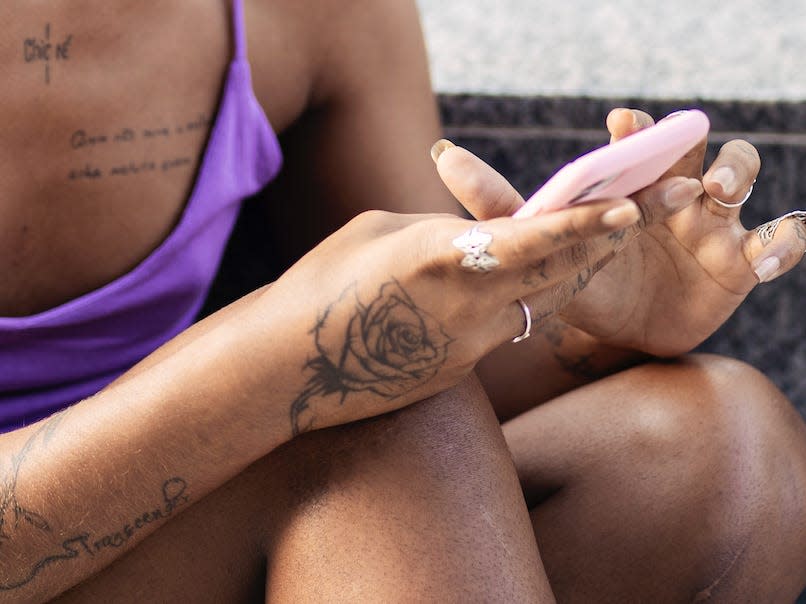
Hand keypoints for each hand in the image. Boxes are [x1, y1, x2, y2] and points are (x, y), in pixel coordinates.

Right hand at [273, 198, 645, 433]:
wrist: (290, 365)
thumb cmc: (320, 282)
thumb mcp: (380, 231)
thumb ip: (438, 229)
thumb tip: (471, 236)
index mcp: (440, 256)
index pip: (530, 239)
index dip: (583, 224)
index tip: (627, 207)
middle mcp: (466, 304)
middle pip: (552, 276)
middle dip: (596, 246)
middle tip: (630, 219)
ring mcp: (466, 346)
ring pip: (536, 306)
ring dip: (568, 277)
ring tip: (595, 249)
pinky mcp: (459, 371)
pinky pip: (502, 331)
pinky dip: (520, 306)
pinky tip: (516, 290)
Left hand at [435, 112, 805, 356]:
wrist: (617, 332)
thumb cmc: (580, 279)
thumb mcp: (543, 245)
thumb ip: (499, 205)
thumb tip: (441, 157)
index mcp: (631, 184)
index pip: (640, 143)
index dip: (637, 130)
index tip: (621, 124)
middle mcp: (675, 194)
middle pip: (700, 149)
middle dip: (699, 149)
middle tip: (684, 164)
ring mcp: (711, 224)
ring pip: (744, 176)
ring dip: (739, 174)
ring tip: (720, 194)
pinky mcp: (740, 261)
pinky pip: (779, 239)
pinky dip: (782, 241)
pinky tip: (761, 259)